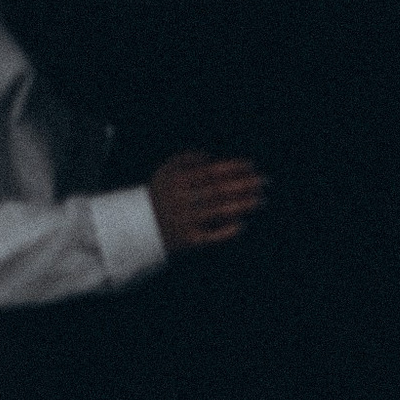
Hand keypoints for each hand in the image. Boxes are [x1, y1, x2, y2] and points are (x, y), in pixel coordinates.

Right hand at [146, 150, 266, 256]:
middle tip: (264, 182)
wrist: (136, 229)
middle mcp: (181, 199)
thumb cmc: (158, 196)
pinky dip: (227, 230)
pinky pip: (212, 236)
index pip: (212, 171)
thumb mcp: (164, 171)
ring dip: (242, 205)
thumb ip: (185, 158)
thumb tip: (212, 157)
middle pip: (219, 190)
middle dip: (244, 185)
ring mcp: (185, 221)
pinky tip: (241, 224)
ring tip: (260, 200)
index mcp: (176, 180)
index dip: (233, 168)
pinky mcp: (187, 241)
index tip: (252, 166)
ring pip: (219, 211)